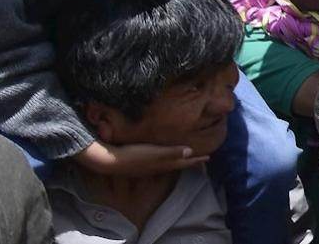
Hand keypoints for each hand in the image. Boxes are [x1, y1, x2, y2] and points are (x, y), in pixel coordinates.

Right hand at [73, 139, 206, 175]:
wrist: (109, 162)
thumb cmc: (133, 155)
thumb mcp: (154, 152)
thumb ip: (172, 152)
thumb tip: (191, 151)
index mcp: (163, 164)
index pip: (184, 161)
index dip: (196, 160)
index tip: (209, 157)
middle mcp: (157, 167)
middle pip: (177, 164)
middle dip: (190, 161)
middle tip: (201, 158)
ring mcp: (147, 167)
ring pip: (168, 164)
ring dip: (178, 160)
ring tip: (185, 157)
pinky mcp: (139, 163)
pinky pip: (158, 162)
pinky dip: (166, 159)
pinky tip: (162, 156)